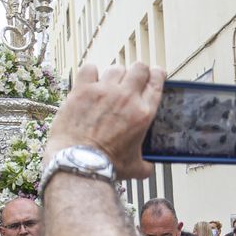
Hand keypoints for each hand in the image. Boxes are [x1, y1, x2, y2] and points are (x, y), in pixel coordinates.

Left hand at [46, 62, 162, 179]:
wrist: (78, 163)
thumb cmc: (105, 166)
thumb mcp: (134, 167)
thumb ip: (145, 165)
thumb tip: (148, 168)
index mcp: (143, 113)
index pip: (157, 81)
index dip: (157, 74)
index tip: (154, 75)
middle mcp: (126, 97)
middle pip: (139, 68)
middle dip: (138, 71)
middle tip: (132, 80)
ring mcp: (104, 91)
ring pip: (116, 68)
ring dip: (115, 75)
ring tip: (109, 85)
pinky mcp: (82, 90)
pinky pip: (90, 69)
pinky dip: (91, 73)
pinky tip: (90, 82)